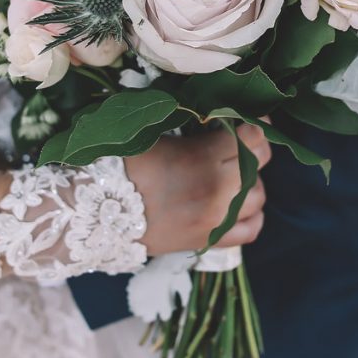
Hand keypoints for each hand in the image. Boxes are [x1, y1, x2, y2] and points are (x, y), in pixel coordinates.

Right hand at [126, 123, 271, 255]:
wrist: (97, 214)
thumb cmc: (124, 167)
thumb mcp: (158, 137)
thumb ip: (195, 130)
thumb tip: (220, 117)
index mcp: (202, 157)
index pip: (252, 136)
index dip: (256, 123)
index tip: (250, 118)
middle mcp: (217, 188)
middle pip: (260, 161)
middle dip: (254, 147)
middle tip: (240, 142)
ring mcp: (216, 218)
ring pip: (259, 195)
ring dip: (252, 181)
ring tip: (235, 175)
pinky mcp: (209, 240)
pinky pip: (250, 230)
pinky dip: (253, 215)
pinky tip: (242, 206)